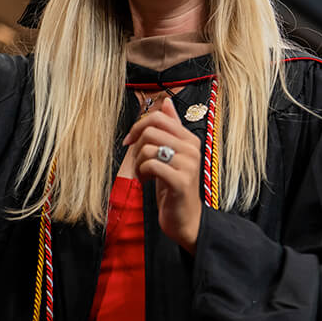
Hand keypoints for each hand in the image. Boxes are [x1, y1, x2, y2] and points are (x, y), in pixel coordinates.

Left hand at [123, 98, 202, 253]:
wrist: (184, 218)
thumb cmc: (174, 185)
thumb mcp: (171, 153)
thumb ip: (171, 127)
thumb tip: (167, 101)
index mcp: (189, 139)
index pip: (159, 117)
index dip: (138, 126)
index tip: (129, 142)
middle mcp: (192, 148)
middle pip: (151, 131)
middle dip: (136, 147)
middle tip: (137, 163)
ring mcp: (188, 165)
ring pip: (148, 148)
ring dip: (137, 163)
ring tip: (142, 174)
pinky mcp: (181, 181)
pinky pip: (151, 165)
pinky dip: (142, 173)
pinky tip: (145, 181)